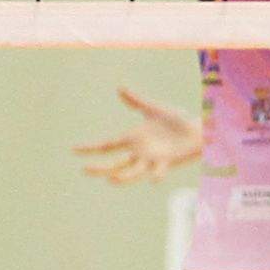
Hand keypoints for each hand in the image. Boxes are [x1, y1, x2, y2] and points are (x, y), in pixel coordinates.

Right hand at [73, 86, 203, 183]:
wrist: (196, 130)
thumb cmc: (176, 120)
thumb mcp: (153, 109)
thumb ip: (136, 101)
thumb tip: (120, 88)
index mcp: (132, 139)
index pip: (106, 146)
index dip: (90, 148)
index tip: (73, 149)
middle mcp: (138, 153)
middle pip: (114, 163)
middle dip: (99, 167)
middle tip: (84, 170)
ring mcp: (151, 160)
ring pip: (132, 172)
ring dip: (123, 177)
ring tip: (111, 181)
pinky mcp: (166, 162)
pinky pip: (159, 170)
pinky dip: (156, 175)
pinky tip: (153, 179)